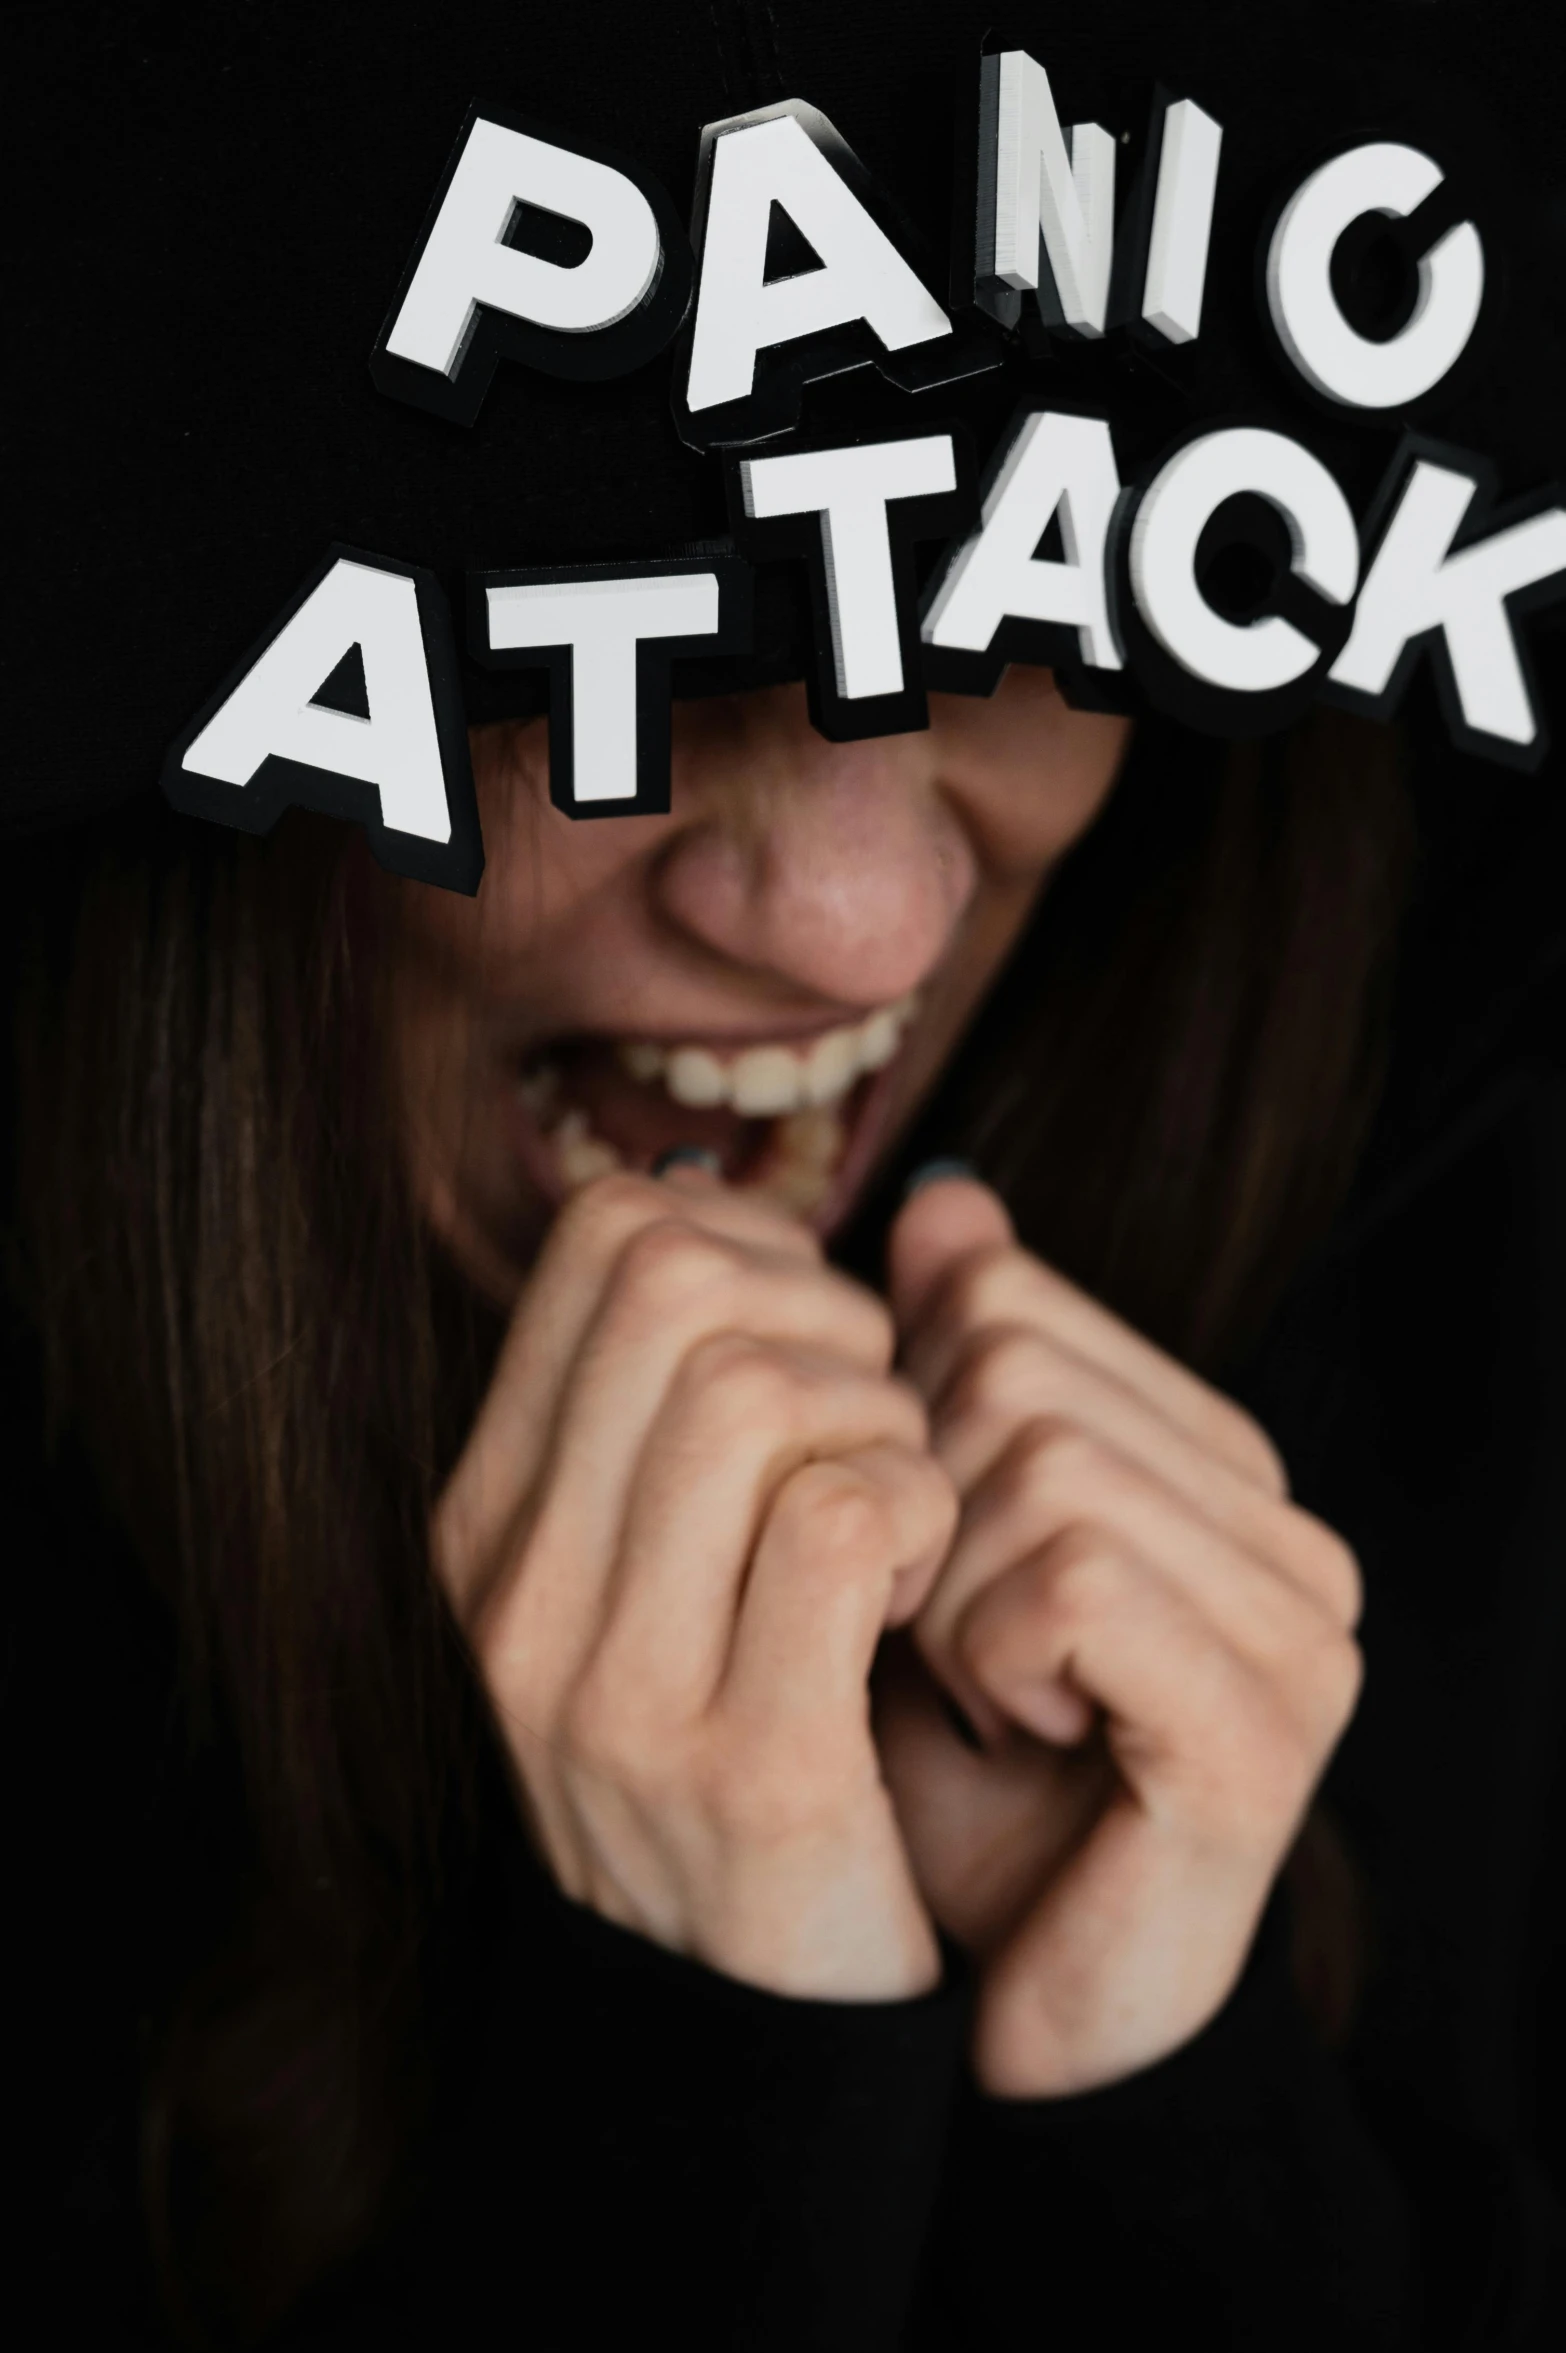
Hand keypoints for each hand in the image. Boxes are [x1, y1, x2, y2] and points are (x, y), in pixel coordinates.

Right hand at [432, 1168, 957, 2000]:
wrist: (740, 2020)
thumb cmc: (735, 1739)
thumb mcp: (647, 1573)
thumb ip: (668, 1403)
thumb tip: (723, 1200)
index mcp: (489, 1519)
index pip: (603, 1240)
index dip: (752, 1242)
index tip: (817, 1340)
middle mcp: (517, 1588)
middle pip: (678, 1286)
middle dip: (827, 1318)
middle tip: (878, 1425)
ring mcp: (610, 1682)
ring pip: (759, 1388)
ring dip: (884, 1423)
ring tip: (902, 1518)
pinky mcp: (741, 1762)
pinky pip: (846, 1515)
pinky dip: (919, 1515)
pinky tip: (918, 1591)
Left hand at [872, 1176, 1363, 2094]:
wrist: (992, 1990)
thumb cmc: (946, 1759)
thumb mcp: (922, 1530)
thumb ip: (942, 1365)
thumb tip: (945, 1193)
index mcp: (1211, 1459)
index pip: (1005, 1295)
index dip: (905, 1422)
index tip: (924, 1557)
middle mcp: (1282, 1523)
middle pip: (1013, 1363)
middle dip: (922, 1504)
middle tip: (949, 1641)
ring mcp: (1298, 1624)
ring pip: (1039, 1461)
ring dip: (948, 1592)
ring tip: (985, 1693)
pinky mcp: (1267, 1722)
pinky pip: (1072, 1577)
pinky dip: (993, 1649)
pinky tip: (1020, 1729)